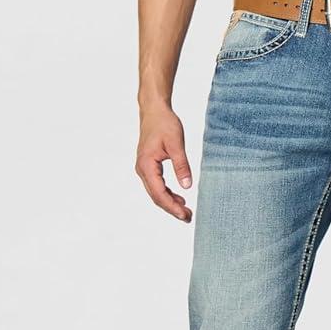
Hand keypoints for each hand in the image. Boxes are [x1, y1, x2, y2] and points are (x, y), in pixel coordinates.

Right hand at [136, 107, 192, 221]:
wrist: (154, 111)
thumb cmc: (164, 124)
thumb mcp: (176, 144)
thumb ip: (182, 166)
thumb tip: (187, 186)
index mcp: (147, 165)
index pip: (159, 193)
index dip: (172, 207)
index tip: (185, 215)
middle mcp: (142, 170)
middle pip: (156, 196)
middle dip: (172, 209)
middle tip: (188, 218)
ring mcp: (144, 168)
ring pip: (156, 192)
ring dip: (170, 202)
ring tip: (186, 211)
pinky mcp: (149, 166)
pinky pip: (157, 185)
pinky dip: (168, 193)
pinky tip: (179, 198)